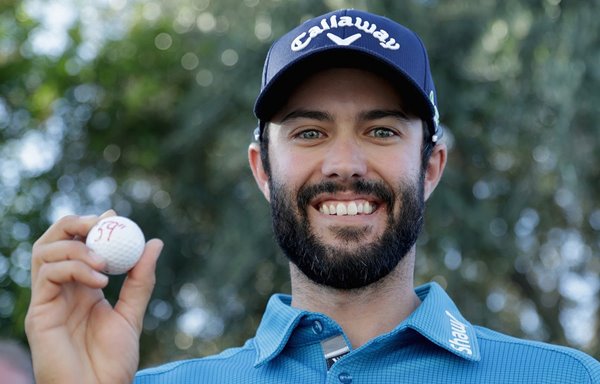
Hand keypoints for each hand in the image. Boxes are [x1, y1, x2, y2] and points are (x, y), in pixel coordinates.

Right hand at [25, 211, 162, 383]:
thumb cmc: (112, 362)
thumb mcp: (131, 314)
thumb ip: (141, 280)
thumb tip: (154, 243)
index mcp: (81, 288)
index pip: (76, 244)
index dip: (91, 225)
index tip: (115, 216)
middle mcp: (61, 289)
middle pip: (53, 241)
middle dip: (76, 224)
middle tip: (102, 224)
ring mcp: (48, 300)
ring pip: (45, 252)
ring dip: (76, 246)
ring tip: (105, 263)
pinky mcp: (39, 313)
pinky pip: (48, 275)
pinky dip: (74, 267)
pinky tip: (101, 281)